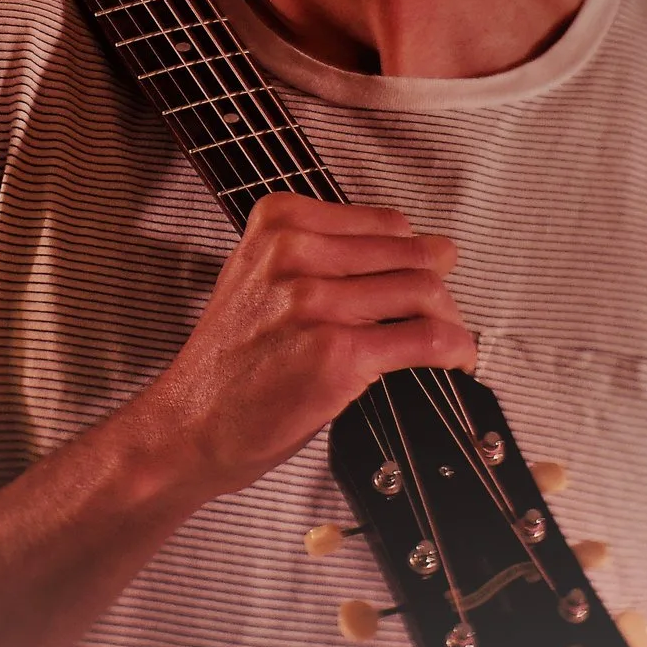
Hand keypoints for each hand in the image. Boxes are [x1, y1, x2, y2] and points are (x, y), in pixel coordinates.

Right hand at [133, 192, 477, 504]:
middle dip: (440, 286)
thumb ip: (320, 252)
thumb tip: (411, 248)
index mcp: (277, 222)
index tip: (423, 276)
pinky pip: (427, 339)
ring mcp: (316, 303)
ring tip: (450, 339)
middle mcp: (294, 254)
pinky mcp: (338, 354)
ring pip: (425, 292)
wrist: (189, 424)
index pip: (385, 222)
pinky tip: (456, 361)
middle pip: (412, 253)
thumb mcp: (257, 276)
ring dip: (452, 319)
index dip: (414, 254)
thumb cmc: (228, 361)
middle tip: (443, 313)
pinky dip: (456, 349)